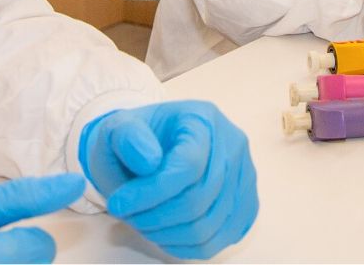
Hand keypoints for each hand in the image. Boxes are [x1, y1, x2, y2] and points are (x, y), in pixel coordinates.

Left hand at [78, 100, 257, 260]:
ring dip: (166, 233)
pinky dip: (183, 245)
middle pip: (200, 198)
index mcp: (203, 118)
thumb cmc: (135, 139)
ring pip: (208, 226)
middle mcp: (232, 145)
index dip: (152, 191)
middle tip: (125, 214)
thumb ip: (127, 138)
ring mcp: (243, 177)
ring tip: (140, 220)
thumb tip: (149, 162)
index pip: (189, 165)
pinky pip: (217, 241)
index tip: (118, 203)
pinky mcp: (245, 207)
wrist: (149, 148)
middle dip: (155, 215)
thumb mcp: (118, 128)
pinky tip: (161, 231)